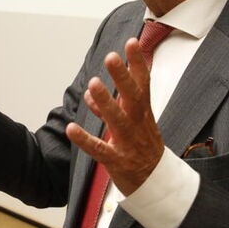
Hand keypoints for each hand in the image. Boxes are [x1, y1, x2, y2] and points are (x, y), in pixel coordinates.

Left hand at [64, 39, 163, 195]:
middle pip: (133, 97)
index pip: (143, 84)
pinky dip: (85, 140)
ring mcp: (129, 144)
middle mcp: (138, 125)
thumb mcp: (133, 125)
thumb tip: (91, 93)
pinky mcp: (118, 162)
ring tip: (94, 84)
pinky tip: (71, 129)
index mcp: (143, 114)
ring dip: (106, 102)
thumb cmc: (142, 149)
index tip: (132, 42)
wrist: (157, 185)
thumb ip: (112, 108)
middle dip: (123, 77)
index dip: (138, 63)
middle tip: (111, 56)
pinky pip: (100, 150)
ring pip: (118, 120)